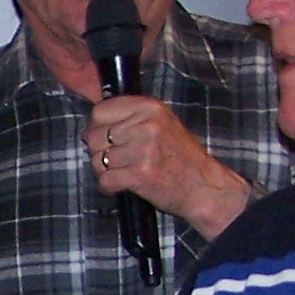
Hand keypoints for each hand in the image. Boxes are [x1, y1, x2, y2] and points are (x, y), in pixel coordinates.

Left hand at [84, 95, 255, 240]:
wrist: (203, 185)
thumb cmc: (180, 156)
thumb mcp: (161, 123)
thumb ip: (131, 118)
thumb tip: (92, 124)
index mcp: (149, 107)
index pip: (99, 111)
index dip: (97, 128)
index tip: (105, 139)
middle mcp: (146, 125)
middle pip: (94, 136)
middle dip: (99, 152)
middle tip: (116, 161)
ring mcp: (142, 149)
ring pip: (97, 160)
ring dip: (105, 171)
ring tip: (123, 173)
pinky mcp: (139, 174)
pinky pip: (105, 180)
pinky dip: (109, 187)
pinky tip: (122, 186)